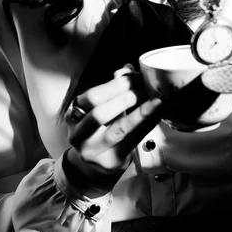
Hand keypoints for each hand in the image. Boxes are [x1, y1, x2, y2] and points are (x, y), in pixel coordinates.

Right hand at [64, 64, 161, 180]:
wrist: (97, 162)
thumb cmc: (101, 127)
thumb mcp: (102, 106)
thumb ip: (113, 88)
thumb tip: (127, 69)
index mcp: (74, 114)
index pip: (91, 97)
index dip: (114, 86)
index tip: (133, 76)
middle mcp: (78, 134)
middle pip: (99, 113)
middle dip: (124, 98)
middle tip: (143, 88)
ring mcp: (93, 151)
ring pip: (118, 130)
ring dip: (139, 112)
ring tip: (155, 101)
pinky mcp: (111, 161)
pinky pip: (133, 141)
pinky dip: (147, 124)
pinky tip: (158, 114)